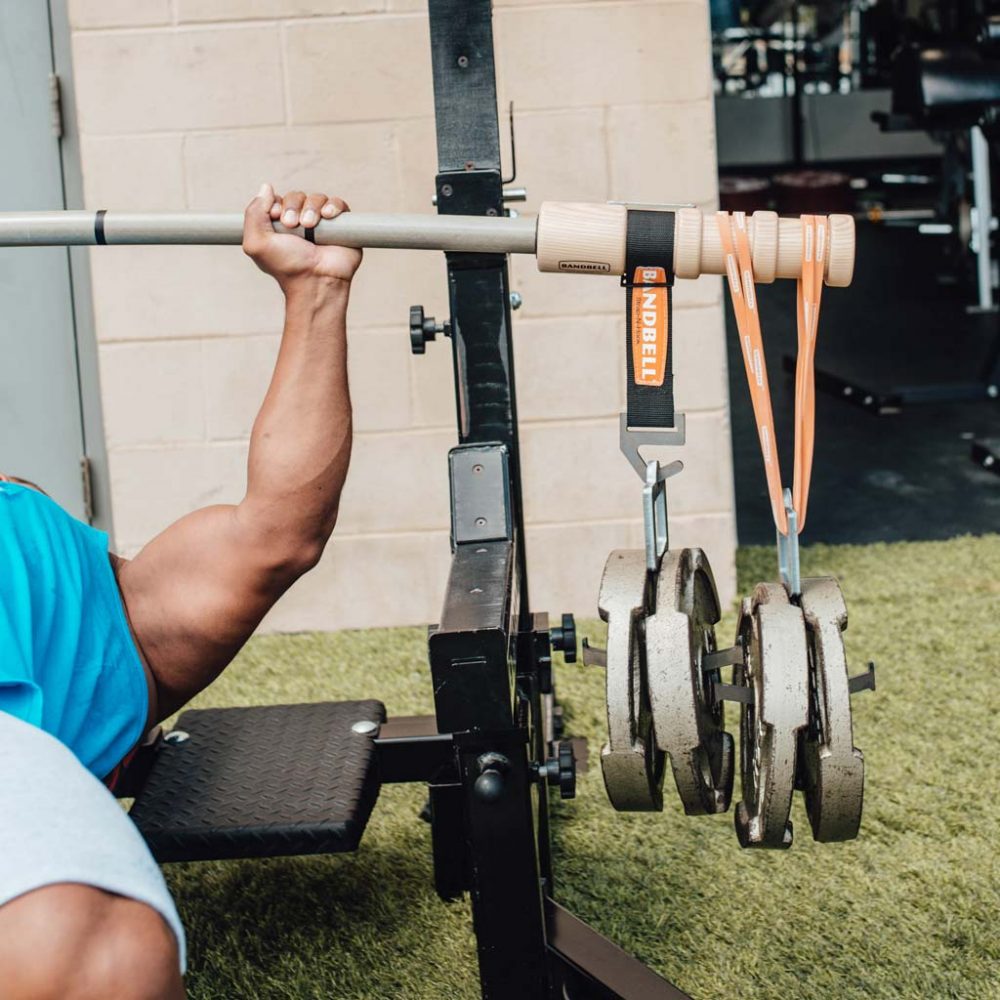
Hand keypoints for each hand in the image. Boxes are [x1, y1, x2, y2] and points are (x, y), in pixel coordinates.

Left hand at [243, 183, 362, 291]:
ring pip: (317, 198)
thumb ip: (253, 213)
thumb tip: (266, 187)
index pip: (278, 199)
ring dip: (311, 207)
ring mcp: (323, 224)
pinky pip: (339, 204)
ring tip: (310, 226)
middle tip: (293, 225)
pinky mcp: (343, 227)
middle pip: (296, 195)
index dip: (276, 203)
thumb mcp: (256, 243)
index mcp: (281, 225)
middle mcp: (302, 223)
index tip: (277, 218)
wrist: (315, 282)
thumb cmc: (287, 267)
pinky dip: (333, 205)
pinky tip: (327, 216)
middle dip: (293, 206)